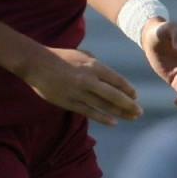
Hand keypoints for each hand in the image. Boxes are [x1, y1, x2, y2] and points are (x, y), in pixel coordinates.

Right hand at [22, 47, 141, 125]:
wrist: (36, 63)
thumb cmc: (62, 57)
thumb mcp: (84, 55)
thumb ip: (98, 66)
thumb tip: (112, 78)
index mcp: (93, 66)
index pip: (117, 80)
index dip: (128, 90)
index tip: (135, 97)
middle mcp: (88, 79)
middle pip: (114, 95)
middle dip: (129, 105)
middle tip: (139, 112)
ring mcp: (78, 92)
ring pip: (103, 105)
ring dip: (119, 113)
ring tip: (131, 118)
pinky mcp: (68, 102)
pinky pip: (88, 111)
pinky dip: (102, 117)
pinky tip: (113, 122)